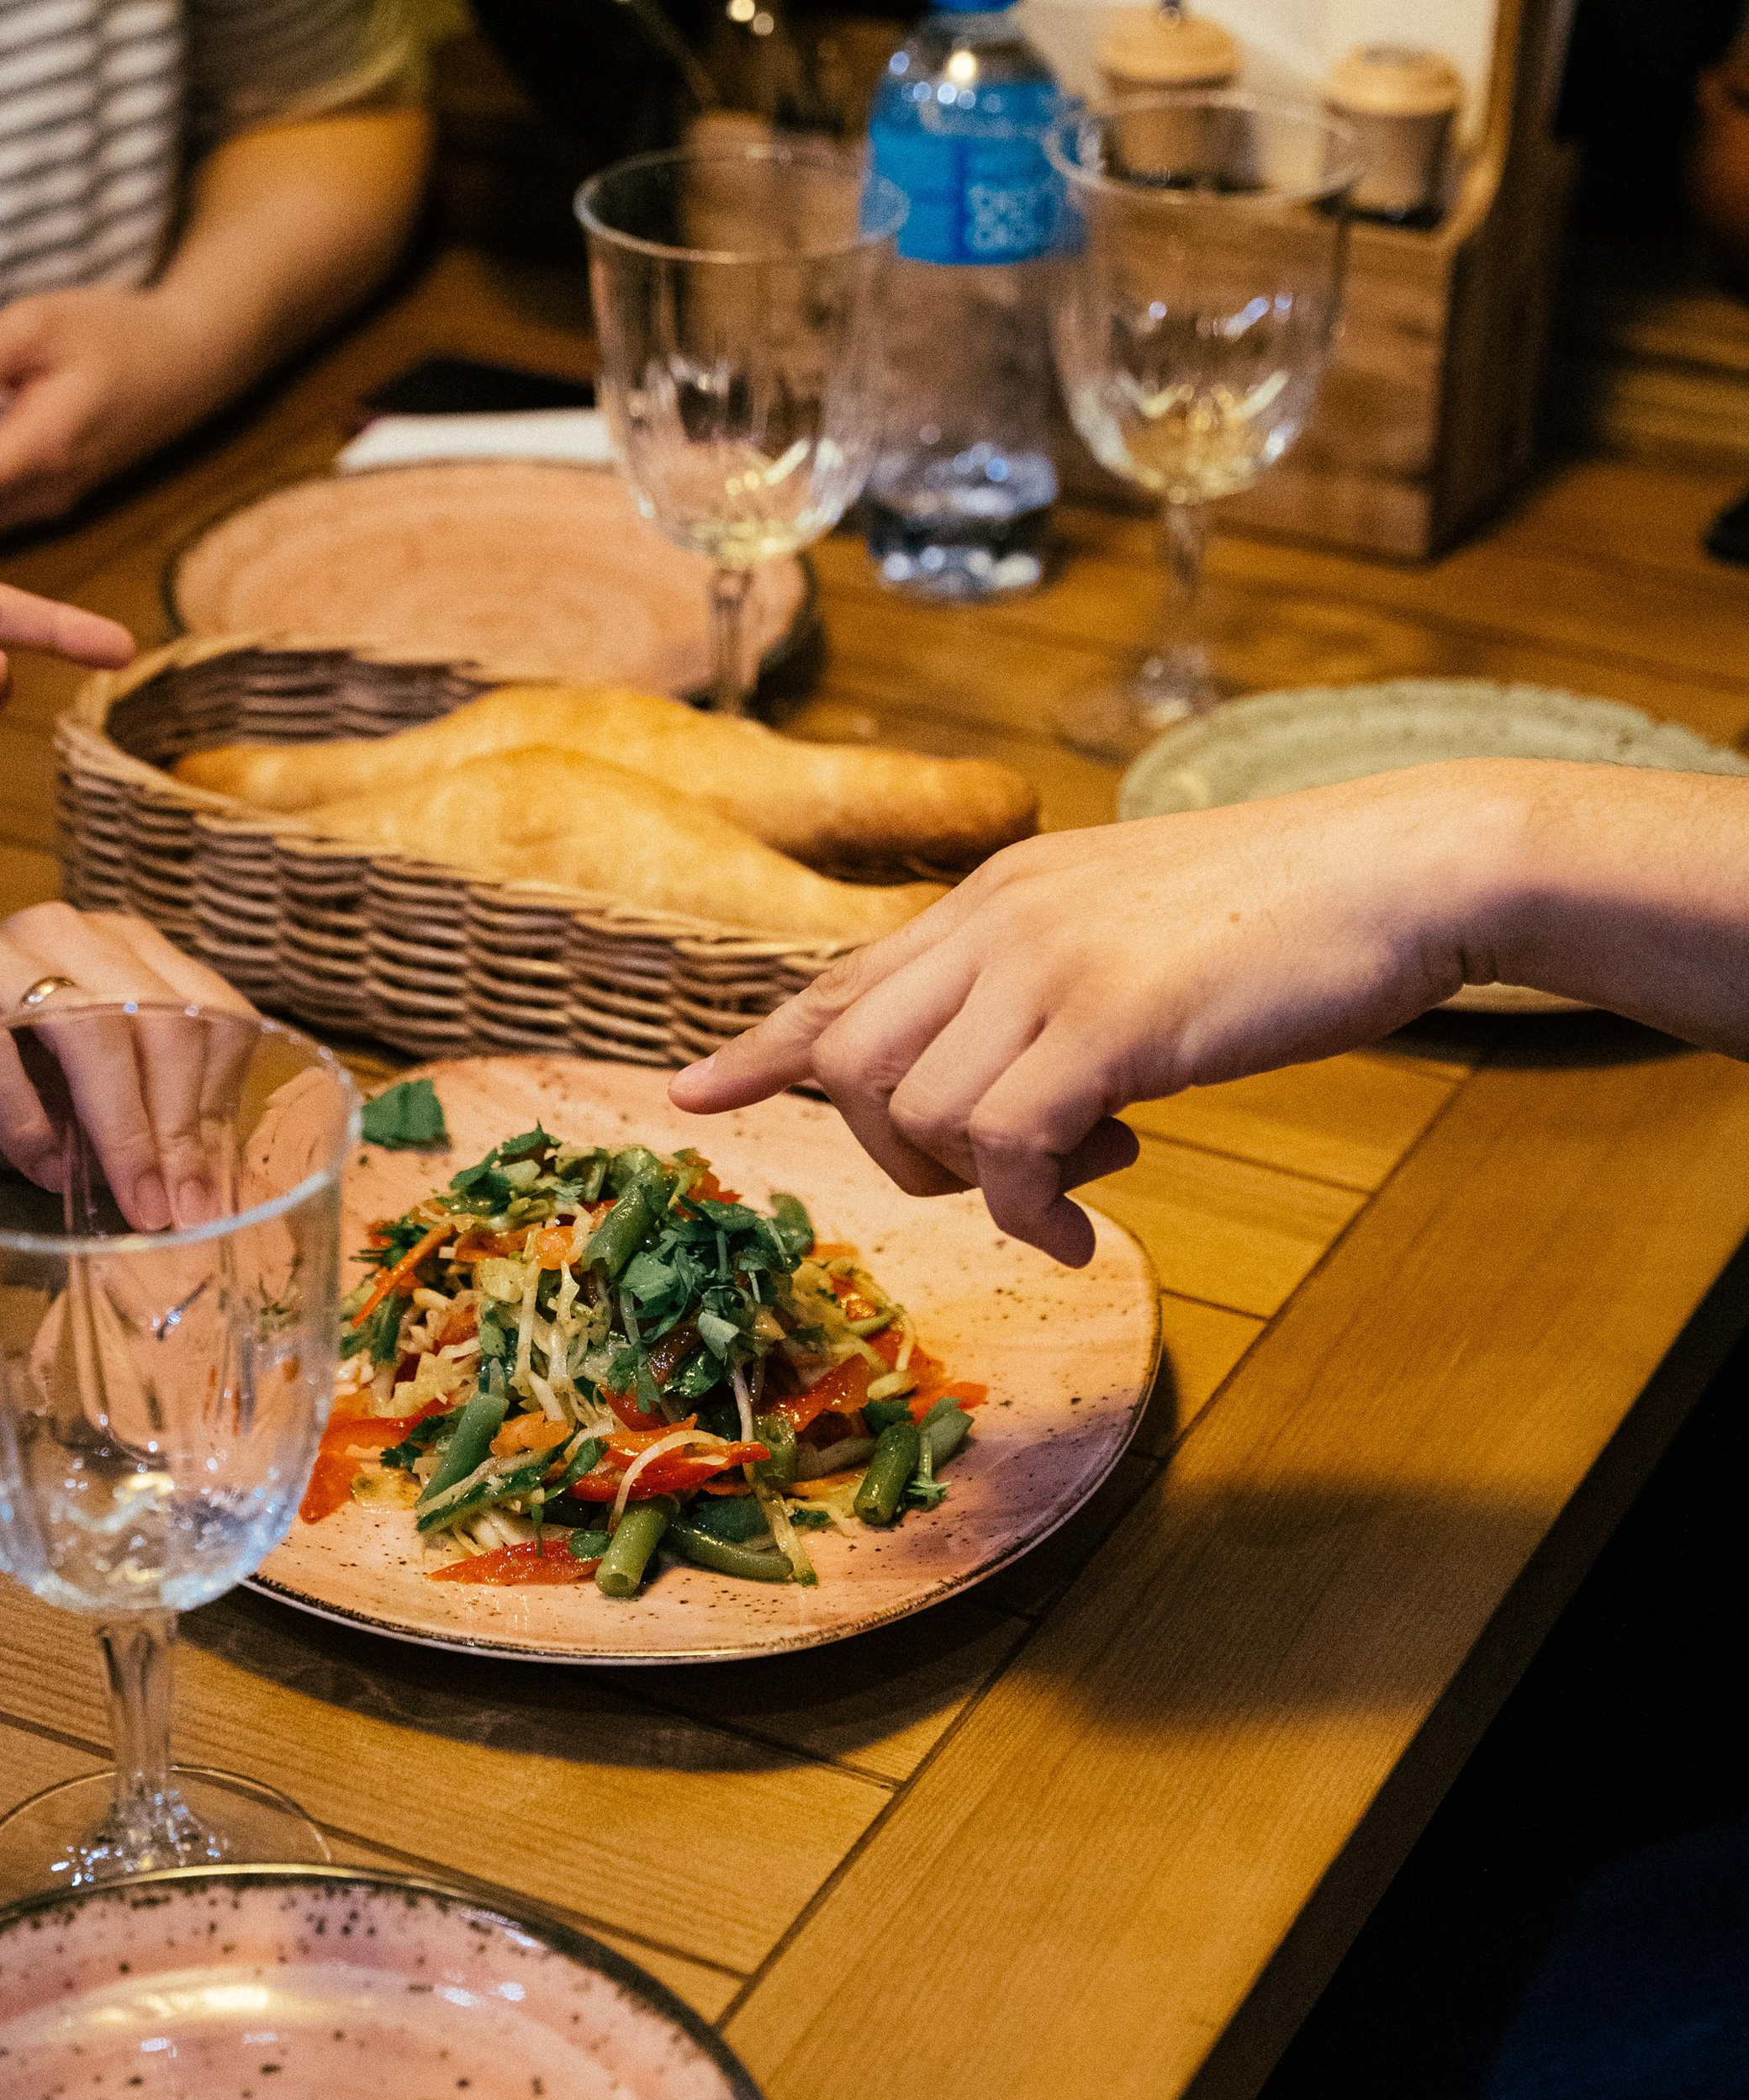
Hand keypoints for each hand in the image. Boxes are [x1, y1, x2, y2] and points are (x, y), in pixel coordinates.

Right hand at [0, 903, 262, 1230]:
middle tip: (175, 1209)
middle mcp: (68, 932)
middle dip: (179, 1125)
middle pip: (163, 1017)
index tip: (208, 1188)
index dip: (221, 1105)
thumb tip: (211, 1196)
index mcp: (127, 950)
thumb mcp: (82, 1097)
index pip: (214, 1013)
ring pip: (90, 1026)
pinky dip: (25, 1120)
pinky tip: (39, 1169)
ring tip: (129, 1200)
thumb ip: (146, 1122)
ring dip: (120, 1127)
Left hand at [670, 772, 1499, 1263]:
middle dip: (902, 1153)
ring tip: (1091, 1169)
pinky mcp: (1110, 1021)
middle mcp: (999, 917)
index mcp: (1000, 890)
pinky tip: (1090, 1229)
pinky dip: (1034, 1215)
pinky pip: (1005, 1149)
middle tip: (1010, 1175)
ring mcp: (1049, 965)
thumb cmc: (1291, 914)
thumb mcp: (1135, 928)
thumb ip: (1053, 985)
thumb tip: (1017, 1089)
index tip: (693, 1096)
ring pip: (917, 1113)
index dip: (763, 1046)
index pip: (842, 974)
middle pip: (852, 1063)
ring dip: (985, 1184)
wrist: (1407, 869)